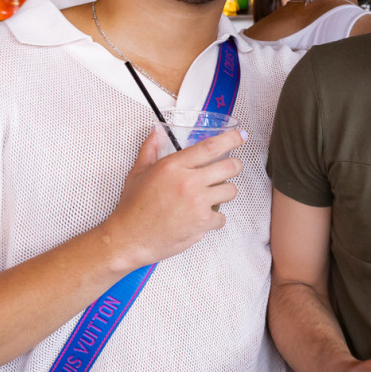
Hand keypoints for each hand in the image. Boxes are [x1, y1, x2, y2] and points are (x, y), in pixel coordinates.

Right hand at [102, 128, 243, 269]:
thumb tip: (157, 133)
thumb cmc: (133, 207)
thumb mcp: (138, 173)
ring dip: (225, 192)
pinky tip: (201, 218)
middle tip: (231, 168)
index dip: (230, 139)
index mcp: (173, 166)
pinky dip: (215, 219)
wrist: (130, 238)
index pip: (210, 147)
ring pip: (231, 191)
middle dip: (234, 166)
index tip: (239, 136)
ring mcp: (198, 202)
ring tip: (211, 196)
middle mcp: (188, 182)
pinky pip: (222, 217)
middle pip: (230, 167)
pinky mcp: (202, 222)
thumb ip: (150, 150)